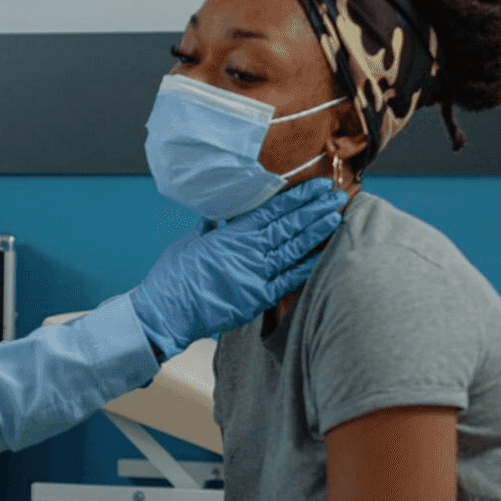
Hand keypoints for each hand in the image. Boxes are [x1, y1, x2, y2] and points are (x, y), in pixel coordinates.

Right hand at [128, 180, 346, 357]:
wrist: (164, 312)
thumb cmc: (172, 278)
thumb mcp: (189, 243)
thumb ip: (208, 228)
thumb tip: (216, 214)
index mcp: (230, 234)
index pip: (272, 210)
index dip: (297, 198)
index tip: (317, 187)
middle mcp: (246, 250)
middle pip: (288, 226)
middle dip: (314, 210)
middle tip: (336, 196)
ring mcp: (253, 274)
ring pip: (292, 248)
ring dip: (316, 233)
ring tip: (335, 218)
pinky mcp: (256, 298)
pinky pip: (288, 280)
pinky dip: (306, 266)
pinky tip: (323, 254)